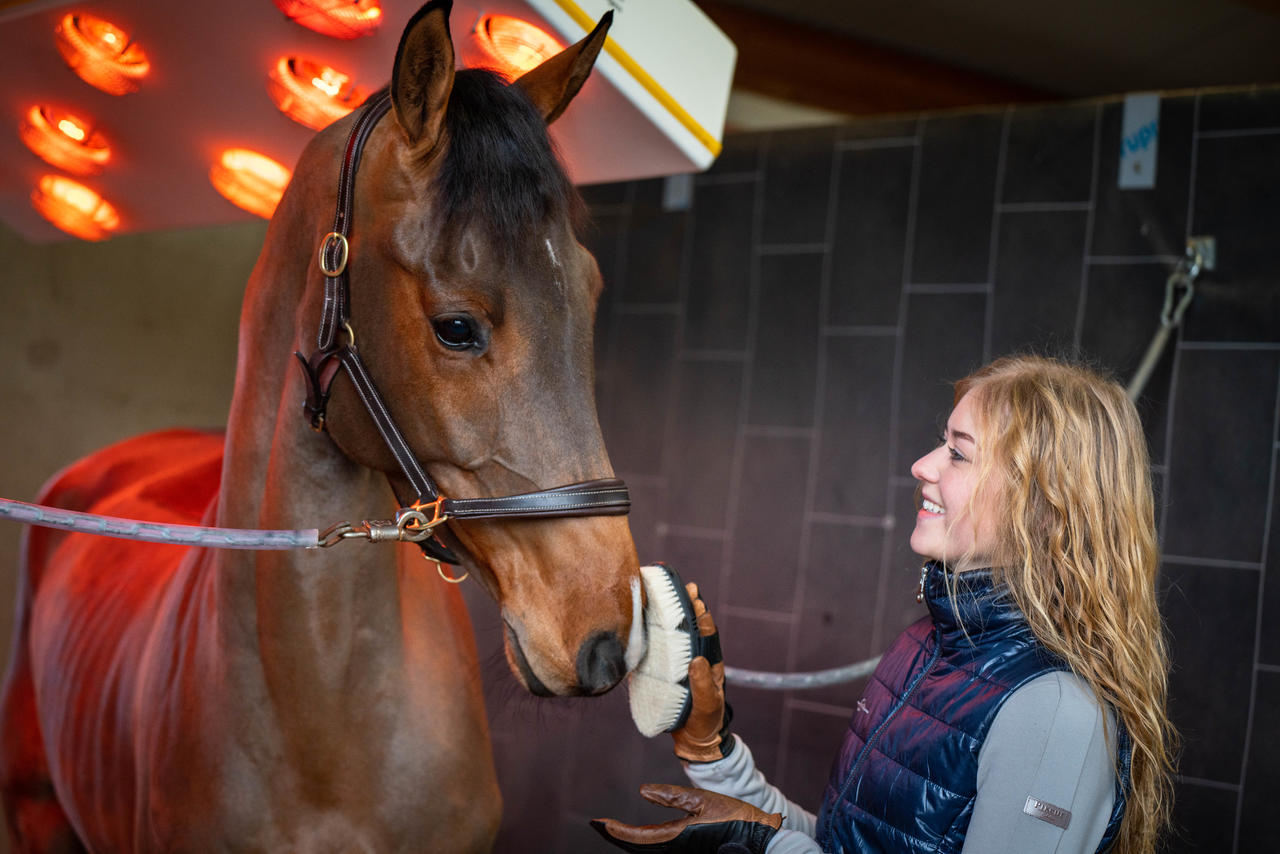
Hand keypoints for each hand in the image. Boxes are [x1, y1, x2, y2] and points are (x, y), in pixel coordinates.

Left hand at [591, 784, 780, 852]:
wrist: (759, 840)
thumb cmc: (735, 818)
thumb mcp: (702, 800)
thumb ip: (671, 796)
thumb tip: (642, 791)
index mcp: (677, 838)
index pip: (637, 837)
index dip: (615, 830)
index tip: (598, 822)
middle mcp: (676, 851)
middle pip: (638, 847)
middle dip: (617, 836)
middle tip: (598, 825)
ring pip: (648, 852)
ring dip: (629, 841)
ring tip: (613, 830)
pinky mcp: (690, 852)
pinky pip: (659, 852)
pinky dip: (645, 844)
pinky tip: (641, 838)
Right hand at [672, 583, 732, 762]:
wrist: (695, 740)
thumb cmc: (707, 720)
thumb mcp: (708, 704)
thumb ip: (703, 685)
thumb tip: (697, 660)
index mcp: (709, 662)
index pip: (706, 632)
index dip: (700, 613)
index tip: (695, 595)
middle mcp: (695, 658)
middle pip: (691, 628)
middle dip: (687, 606)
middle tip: (682, 585)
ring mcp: (680, 664)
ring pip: (676, 636)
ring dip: (671, 616)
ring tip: (664, 594)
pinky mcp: (666, 673)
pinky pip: (660, 650)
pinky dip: (654, 635)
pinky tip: (645, 622)